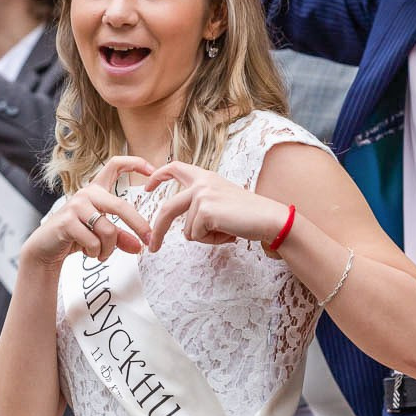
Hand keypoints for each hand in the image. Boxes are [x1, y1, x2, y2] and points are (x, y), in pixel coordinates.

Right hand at [21, 156, 154, 266]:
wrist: (45, 248)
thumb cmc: (73, 237)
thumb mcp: (100, 236)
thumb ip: (120, 238)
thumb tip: (139, 246)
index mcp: (96, 191)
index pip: (115, 165)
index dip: (135, 163)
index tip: (152, 170)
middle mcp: (86, 193)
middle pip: (120, 205)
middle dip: (138, 224)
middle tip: (148, 240)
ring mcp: (76, 206)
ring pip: (108, 230)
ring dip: (108, 249)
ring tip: (101, 254)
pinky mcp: (67, 221)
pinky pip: (94, 242)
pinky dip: (96, 253)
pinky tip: (88, 252)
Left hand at [144, 161, 287, 251]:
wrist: (269, 218)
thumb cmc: (248, 215)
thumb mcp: (222, 201)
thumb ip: (203, 204)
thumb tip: (186, 228)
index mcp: (205, 177)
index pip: (175, 168)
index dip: (158, 176)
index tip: (146, 187)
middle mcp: (201, 183)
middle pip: (167, 208)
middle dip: (158, 231)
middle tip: (153, 247)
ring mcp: (202, 196)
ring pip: (187, 229)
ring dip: (206, 237)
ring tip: (227, 229)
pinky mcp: (205, 211)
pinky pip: (196, 236)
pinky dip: (211, 240)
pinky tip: (228, 232)